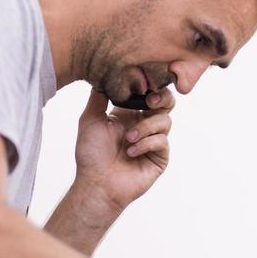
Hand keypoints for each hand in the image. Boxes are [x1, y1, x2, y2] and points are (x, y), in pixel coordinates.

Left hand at [73, 87, 174, 214]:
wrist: (96, 183)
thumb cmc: (91, 154)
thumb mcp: (90, 119)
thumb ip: (98, 97)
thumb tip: (102, 74)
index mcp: (129, 115)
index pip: (147, 93)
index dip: (149, 86)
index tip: (143, 81)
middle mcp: (144, 126)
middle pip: (166, 103)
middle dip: (161, 98)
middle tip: (149, 101)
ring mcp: (153, 142)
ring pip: (165, 121)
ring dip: (145, 127)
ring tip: (128, 139)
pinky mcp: (160, 158)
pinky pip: (162, 141)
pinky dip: (146, 143)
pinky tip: (131, 152)